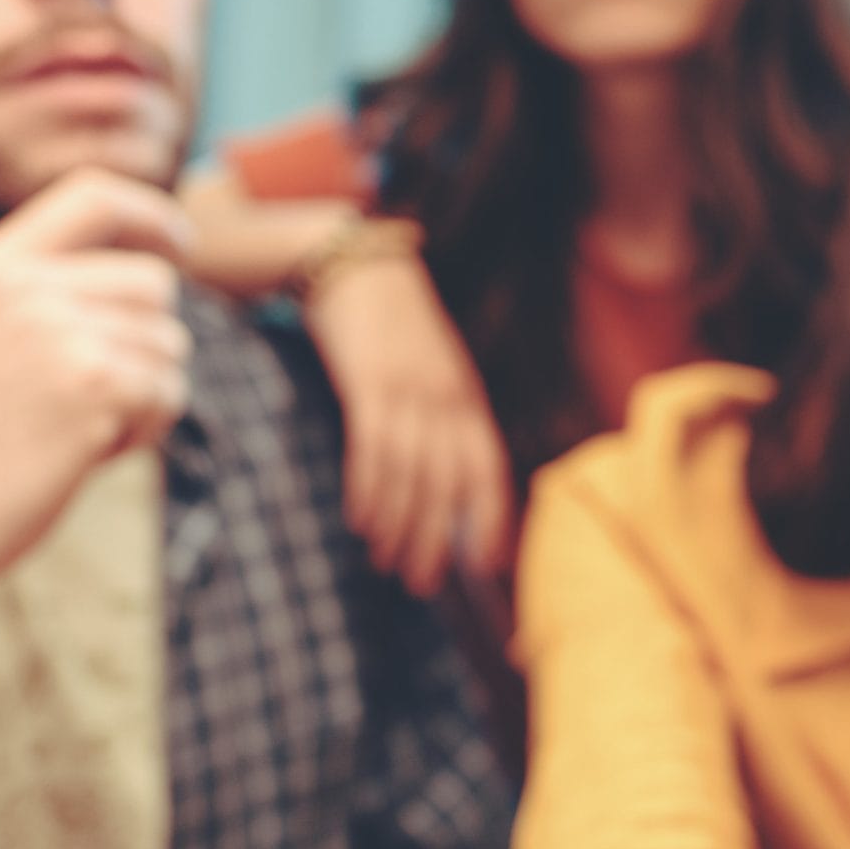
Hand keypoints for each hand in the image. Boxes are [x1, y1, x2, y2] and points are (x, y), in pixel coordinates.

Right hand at [0, 169, 192, 582]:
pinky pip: (168, 393)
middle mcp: (26, 286)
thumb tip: (162, 268)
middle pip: (152, 281)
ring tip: (75, 422)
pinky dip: (143, 428)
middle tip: (89, 392)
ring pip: (169, 343)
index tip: (180, 243)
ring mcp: (62, 332)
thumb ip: (56, 292)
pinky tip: (86, 448)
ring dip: (143, 391)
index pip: (92, 194)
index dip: (150, 213)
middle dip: (145, 339)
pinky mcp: (98, 385)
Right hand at [303, 253, 516, 592]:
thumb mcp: (435, 368)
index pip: (490, 470)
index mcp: (467, 398)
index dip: (492, 519)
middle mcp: (446, 399)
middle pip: (450, 485)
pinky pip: (374, 449)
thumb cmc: (394, 326)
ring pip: (412, 475)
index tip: (485, 564)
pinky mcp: (371, 383)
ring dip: (399, 526)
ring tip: (384, 561)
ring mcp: (410, 391)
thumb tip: (445, 478)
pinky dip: (369, 491)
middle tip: (420, 582)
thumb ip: (445, 416)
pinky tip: (361, 521)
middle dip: (437, 539)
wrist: (357, 266)